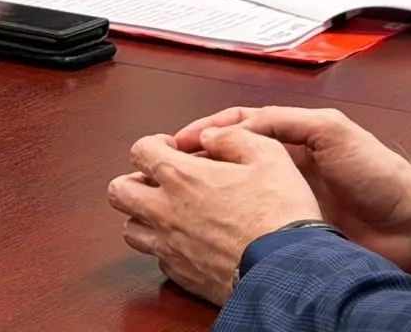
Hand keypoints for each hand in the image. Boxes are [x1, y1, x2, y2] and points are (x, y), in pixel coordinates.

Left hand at [107, 129, 321, 305]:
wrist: (291, 271)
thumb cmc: (281, 213)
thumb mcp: (268, 156)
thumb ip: (233, 137)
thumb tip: (210, 135)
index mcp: (179, 176)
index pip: (139, 150)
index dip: (153, 144)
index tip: (171, 149)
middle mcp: (164, 211)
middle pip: (119, 191)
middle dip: (134, 182)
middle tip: (160, 182)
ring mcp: (169, 246)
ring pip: (130, 229)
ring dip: (143, 218)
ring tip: (168, 213)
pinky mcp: (182, 275)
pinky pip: (158, 259)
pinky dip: (166, 248)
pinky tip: (188, 243)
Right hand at [173, 106, 410, 273]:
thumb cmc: (377, 173)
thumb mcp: (330, 130)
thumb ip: (283, 121)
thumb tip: (233, 127)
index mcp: (289, 137)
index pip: (235, 125)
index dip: (204, 131)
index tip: (177, 142)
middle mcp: (280, 166)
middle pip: (226, 156)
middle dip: (194, 159)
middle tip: (165, 167)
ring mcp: (282, 197)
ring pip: (232, 188)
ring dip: (204, 189)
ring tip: (178, 194)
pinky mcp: (288, 227)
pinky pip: (249, 220)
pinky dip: (225, 219)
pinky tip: (208, 222)